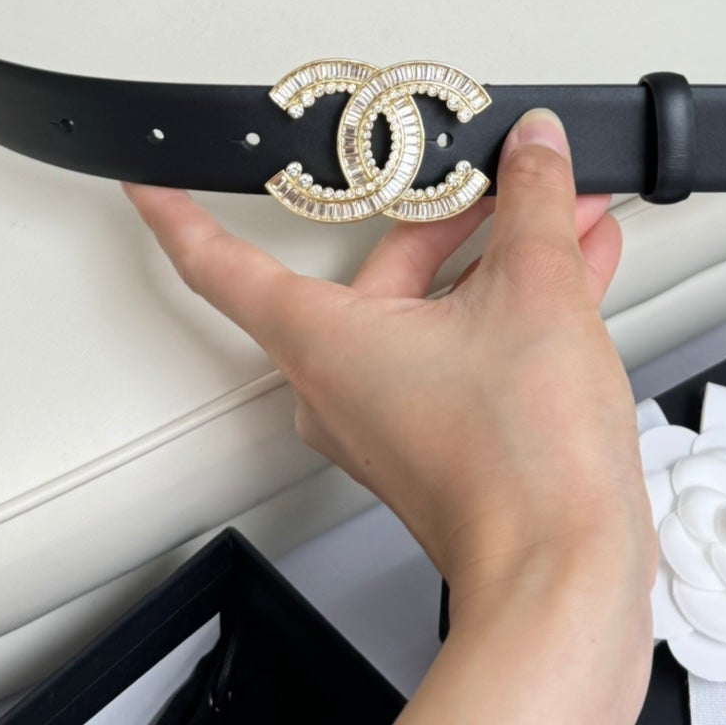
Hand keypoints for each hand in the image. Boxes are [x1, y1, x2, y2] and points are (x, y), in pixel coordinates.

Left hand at [126, 110, 656, 651]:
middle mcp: (341, 382)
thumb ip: (532, 201)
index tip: (150, 182)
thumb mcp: (537, 290)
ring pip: (434, 305)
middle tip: (503, 166)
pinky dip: (514, 304)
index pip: (220, 264)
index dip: (180, 214)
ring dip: (501, 255)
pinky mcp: (442, 441)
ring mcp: (392, 416)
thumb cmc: (521, 465)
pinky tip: (575, 264)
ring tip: (558, 207)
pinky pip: (464, 345)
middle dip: (457, 211)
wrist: (565, 577)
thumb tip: (534, 148)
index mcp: (322, 341)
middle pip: (380, 265)